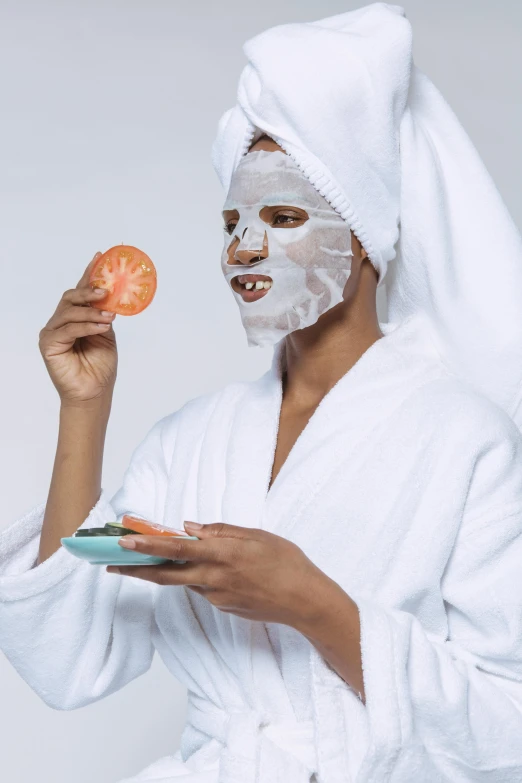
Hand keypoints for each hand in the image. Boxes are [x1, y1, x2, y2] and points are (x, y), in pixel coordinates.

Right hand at [39, 252, 117, 405]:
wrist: (94, 392)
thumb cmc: (99, 367)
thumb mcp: (106, 334)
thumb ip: (104, 315)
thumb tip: (111, 296)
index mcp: (74, 318)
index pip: (80, 292)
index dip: (89, 274)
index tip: (101, 257)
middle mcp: (60, 322)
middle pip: (70, 297)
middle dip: (88, 290)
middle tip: (106, 290)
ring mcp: (52, 332)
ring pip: (70, 312)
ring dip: (92, 312)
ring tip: (109, 317)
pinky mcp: (48, 344)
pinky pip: (68, 329)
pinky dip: (86, 326)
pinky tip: (101, 327)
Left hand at [107, 522, 329, 629]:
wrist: (306, 601)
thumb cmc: (287, 562)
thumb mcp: (257, 536)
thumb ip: (221, 530)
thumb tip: (190, 527)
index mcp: (223, 554)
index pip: (176, 549)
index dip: (147, 546)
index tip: (124, 542)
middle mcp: (214, 578)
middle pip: (166, 575)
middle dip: (136, 570)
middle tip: (112, 565)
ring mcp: (217, 597)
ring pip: (187, 580)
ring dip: (172, 570)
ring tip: (165, 556)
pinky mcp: (224, 608)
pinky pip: (205, 589)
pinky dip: (201, 577)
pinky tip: (219, 571)